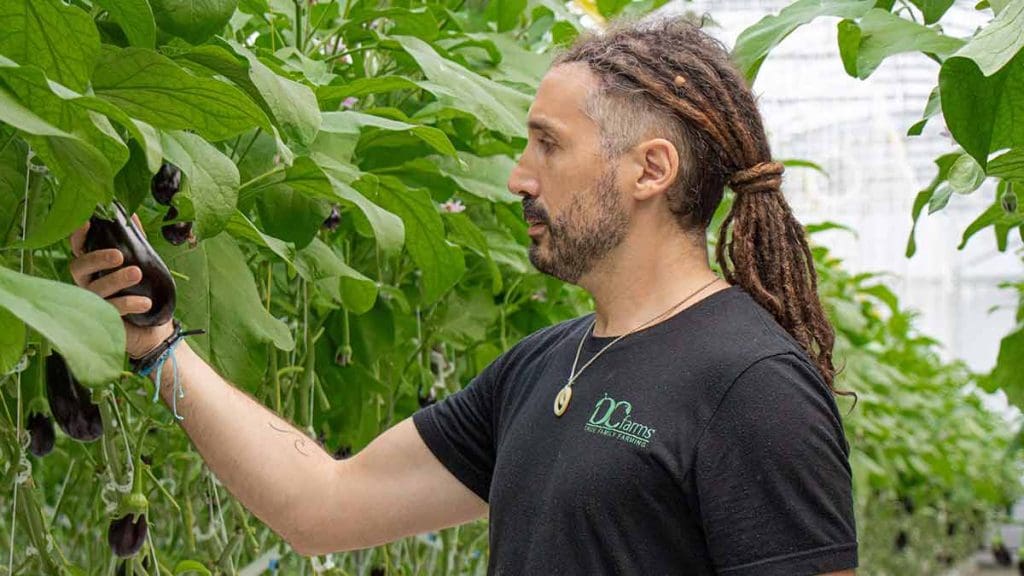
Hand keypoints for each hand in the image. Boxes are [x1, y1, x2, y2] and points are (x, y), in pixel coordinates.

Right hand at [69, 215, 173, 357]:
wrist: (155, 330)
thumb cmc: (145, 293)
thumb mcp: (145, 265)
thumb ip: (136, 241)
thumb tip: (132, 215)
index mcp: (94, 267)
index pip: (79, 248)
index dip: (78, 236)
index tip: (86, 222)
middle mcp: (88, 284)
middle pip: (78, 268)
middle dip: (97, 259)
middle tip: (119, 255)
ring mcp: (93, 304)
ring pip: (94, 290)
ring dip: (116, 280)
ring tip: (137, 274)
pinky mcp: (103, 321)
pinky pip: (110, 310)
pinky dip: (128, 304)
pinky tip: (145, 303)